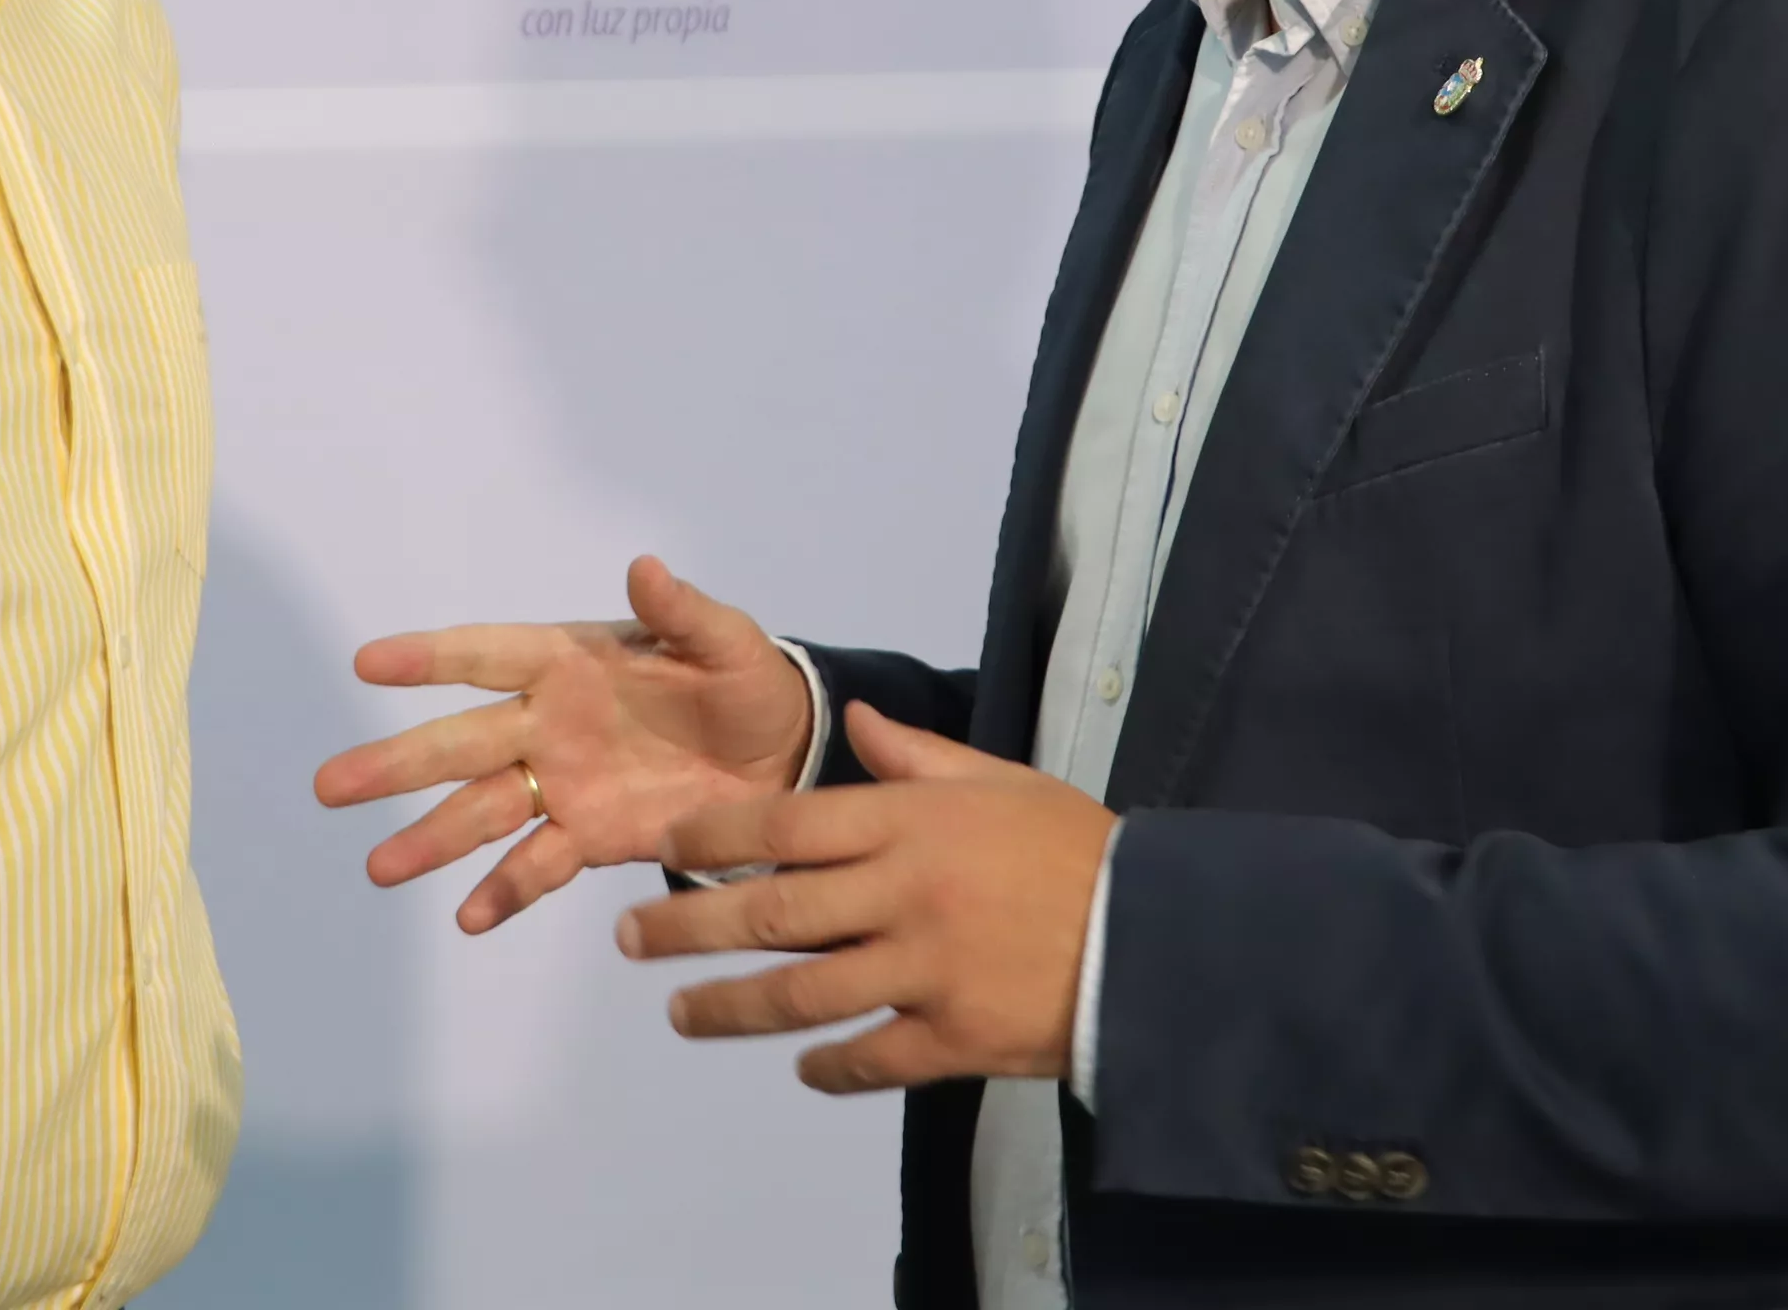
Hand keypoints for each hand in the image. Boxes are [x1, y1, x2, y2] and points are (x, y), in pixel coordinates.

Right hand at [314, 555, 814, 933]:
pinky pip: (537, 864)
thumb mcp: (729, 645)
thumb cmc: (748, 684)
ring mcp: (562, 783)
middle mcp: (549, 722)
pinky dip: (504, 890)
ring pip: (481, 811)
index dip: (430, 658)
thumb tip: (645, 567)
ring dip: (430, 838)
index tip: (365, 663)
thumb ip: (685, 613)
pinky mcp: (589, 836)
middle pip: (460, 743)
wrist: (784, 759)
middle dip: (397, 763)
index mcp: (571, 660)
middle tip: (330, 785)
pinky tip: (469, 917)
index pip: (487, 655)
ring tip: (380, 869)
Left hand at [616, 701, 1115, 1094]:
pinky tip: (799, 1065)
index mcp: (910, 824)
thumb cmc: (1073, 849)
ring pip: (801, 995)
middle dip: (688, 929)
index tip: (663, 849)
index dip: (712, 837)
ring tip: (681, 1014)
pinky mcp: (953, 1039)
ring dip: (730, 1008)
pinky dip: (827, 1066)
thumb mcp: (1000, 781)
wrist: (1158, 935)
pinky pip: (869, 1057)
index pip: (784, 825)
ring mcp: (924, 972)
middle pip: (771, 915)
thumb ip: (918, 756)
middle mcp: (903, 894)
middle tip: (630, 941)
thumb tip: (856, 720)